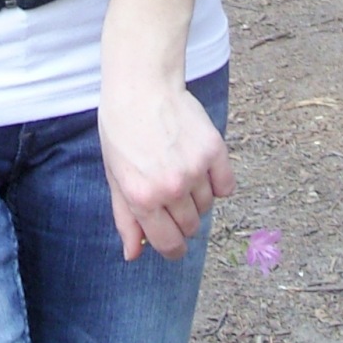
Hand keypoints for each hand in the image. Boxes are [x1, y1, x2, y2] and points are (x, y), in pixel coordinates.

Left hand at [98, 71, 235, 260]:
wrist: (142, 86)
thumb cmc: (122, 131)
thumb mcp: (116, 177)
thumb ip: (126, 219)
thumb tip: (134, 255)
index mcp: (143, 198)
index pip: (169, 245)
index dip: (173, 249)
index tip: (174, 243)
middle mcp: (171, 188)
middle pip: (191, 227)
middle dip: (181, 219)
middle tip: (170, 193)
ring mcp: (195, 169)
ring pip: (207, 206)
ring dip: (197, 197)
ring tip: (180, 169)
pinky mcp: (214, 150)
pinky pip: (226, 186)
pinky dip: (218, 182)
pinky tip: (201, 165)